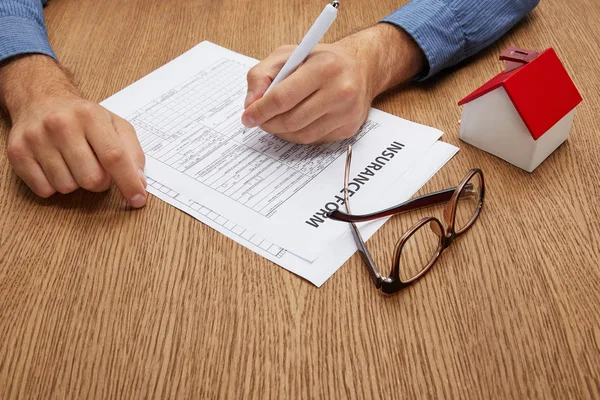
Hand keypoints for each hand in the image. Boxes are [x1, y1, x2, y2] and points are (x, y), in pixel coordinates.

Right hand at [1, 55, 146, 206]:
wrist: (41, 100)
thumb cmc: (84, 118)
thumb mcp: (115, 125)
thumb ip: (132, 153)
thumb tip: (139, 184)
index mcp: (90, 115)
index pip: (114, 156)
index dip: (128, 182)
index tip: (138, 200)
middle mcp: (61, 124)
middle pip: (91, 179)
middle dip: (101, 182)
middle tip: (97, 168)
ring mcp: (36, 138)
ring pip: (67, 187)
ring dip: (76, 183)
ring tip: (74, 163)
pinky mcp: (17, 152)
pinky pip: (44, 190)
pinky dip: (54, 186)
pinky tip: (56, 166)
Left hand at [241, 23, 425, 144]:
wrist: (360, 68)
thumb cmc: (320, 60)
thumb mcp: (288, 54)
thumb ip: (262, 75)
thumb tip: (250, 104)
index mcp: (324, 67)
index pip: (283, 97)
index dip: (260, 110)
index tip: (247, 117)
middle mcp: (340, 91)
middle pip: (291, 120)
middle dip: (268, 124)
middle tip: (258, 121)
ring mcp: (346, 113)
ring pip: (302, 135)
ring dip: (281, 132)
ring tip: (274, 122)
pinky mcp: (349, 129)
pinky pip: (314, 140)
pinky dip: (298, 135)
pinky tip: (295, 124)